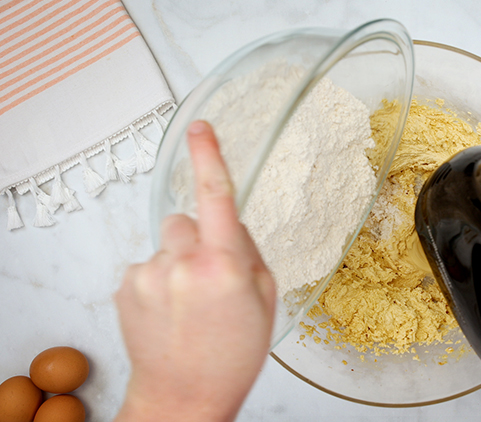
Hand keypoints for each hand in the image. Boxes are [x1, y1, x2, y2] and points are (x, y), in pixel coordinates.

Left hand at [114, 121, 275, 421]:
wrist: (183, 396)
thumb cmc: (231, 356)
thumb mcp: (264, 300)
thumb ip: (248, 253)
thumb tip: (230, 224)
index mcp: (224, 266)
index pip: (215, 195)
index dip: (209, 155)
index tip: (200, 128)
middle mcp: (183, 265)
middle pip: (185, 220)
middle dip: (197, 237)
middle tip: (209, 278)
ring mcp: (149, 275)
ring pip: (166, 243)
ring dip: (177, 260)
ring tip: (188, 301)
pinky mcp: (125, 286)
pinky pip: (147, 264)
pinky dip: (159, 279)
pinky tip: (169, 310)